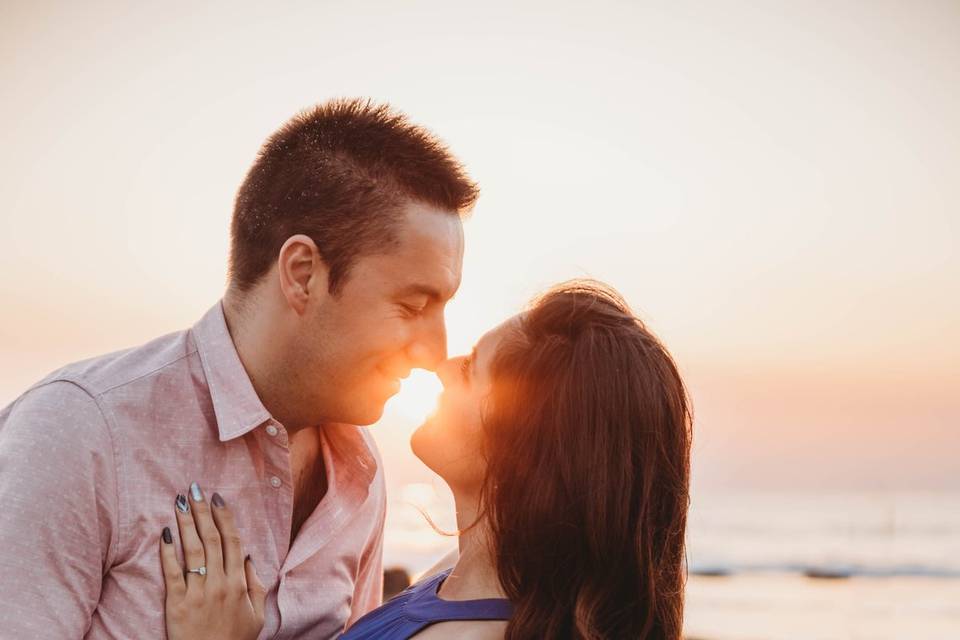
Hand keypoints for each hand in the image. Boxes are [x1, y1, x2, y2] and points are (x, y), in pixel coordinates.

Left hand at [159, 483, 265, 639]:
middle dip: (203, 512)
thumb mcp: (255, 615)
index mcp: (239, 583)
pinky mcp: (178, 604)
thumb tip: (248, 557)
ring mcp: (198, 593)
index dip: (225, 518)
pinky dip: (168, 552)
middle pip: (213, 539)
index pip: (233, 541)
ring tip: (179, 502)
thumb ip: (254, 584)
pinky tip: (164, 534)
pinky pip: (173, 573)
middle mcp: (220, 584)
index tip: (218, 499)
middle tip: (195, 490)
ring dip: (187, 523)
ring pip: (194, 550)